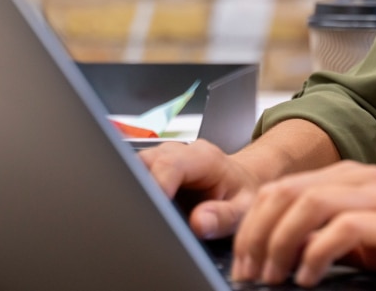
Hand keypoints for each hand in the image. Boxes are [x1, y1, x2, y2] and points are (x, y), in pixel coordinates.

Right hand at [139, 139, 262, 238]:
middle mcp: (181, 151)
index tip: (152, 210)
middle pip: (146, 161)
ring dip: (132, 189)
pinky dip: (132, 190)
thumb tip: (198, 223)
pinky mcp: (153, 166)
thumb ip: (223, 216)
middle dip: (137, 188)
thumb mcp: (243, 208)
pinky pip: (134, 173)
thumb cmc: (241, 193)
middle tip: (140, 217)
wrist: (241, 181)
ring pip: (134, 165)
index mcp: (204, 158)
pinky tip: (137, 209)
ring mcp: (164, 156)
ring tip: (138, 216)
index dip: (156, 185)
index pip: (171, 164)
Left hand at [231, 160, 375, 286]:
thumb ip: (329, 238)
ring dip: (278, 244)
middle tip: (248, 274)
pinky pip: (342, 228)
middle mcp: (358, 179)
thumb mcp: (369, 239)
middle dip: (255, 235)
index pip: (280, 188)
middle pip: (284, 193)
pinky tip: (306, 278)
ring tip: (270, 279)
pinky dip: (315, 253)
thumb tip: (282, 259)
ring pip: (306, 204)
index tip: (240, 262)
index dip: (250, 224)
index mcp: (348, 178)